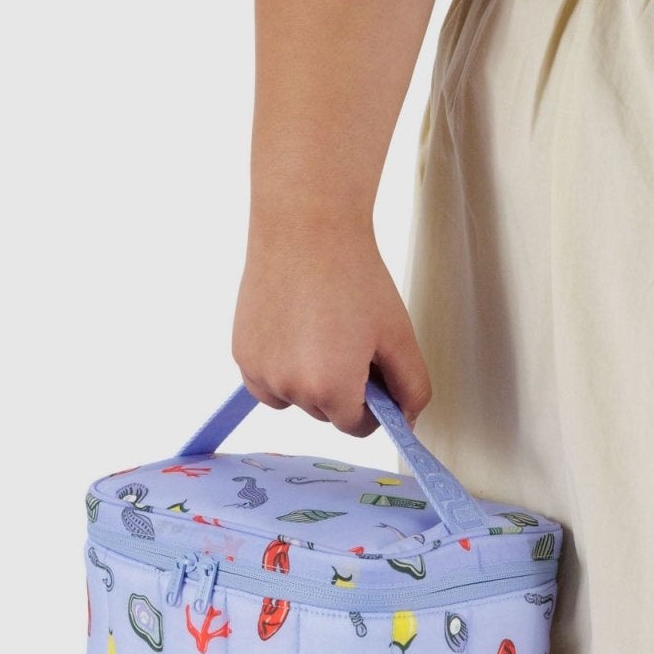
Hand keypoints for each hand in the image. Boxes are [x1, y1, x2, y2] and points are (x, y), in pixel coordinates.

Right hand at [232, 215, 430, 437]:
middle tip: (351, 343)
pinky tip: (298, 334)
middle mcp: (289, 388)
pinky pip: (267, 382)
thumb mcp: (400, 337)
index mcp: (331, 390)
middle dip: (344, 390)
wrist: (305, 227)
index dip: (374, 406)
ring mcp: (259, 371)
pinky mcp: (241, 352)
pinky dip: (283, 370)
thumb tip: (406, 421)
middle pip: (326, 413)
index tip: (377, 376)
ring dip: (312, 382)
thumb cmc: (354, 277)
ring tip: (324, 334)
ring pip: (295, 400)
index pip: (357, 427)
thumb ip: (412, 389)